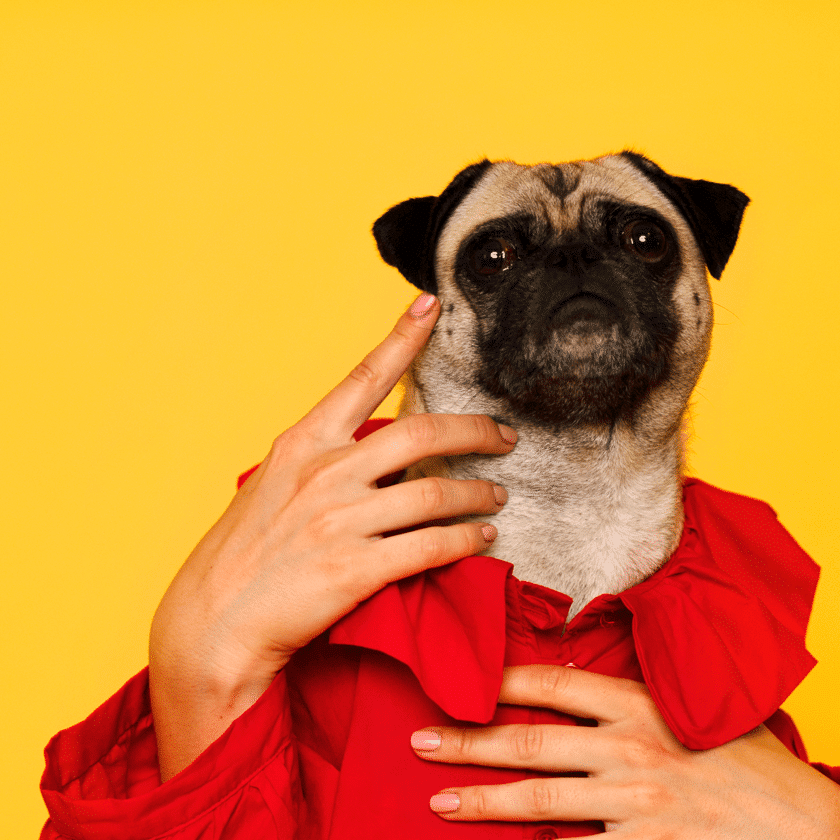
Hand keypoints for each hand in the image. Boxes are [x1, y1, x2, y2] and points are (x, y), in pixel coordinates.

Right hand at [149, 293, 516, 779]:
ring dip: (478, 493)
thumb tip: (374, 453)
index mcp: (303, 444)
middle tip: (504, 436)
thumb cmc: (242, 555)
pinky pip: (430, 547)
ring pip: (435, 494)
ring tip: (497, 495)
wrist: (212, 623)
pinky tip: (481, 538)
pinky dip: (465, 540)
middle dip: (475, 431)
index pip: (362, 378)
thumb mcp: (271, 487)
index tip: (430, 305)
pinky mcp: (355, 569)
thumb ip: (321, 463)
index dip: (401, 338)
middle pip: (421, 434)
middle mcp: (325, 473)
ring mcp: (340, 520)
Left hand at [412, 664, 839, 838]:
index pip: (554, 683)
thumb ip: (643, 697)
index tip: (465, 681)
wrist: (811, 827)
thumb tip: (590, 684)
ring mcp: (635, 805)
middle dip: (468, 743)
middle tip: (420, 742)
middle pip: (530, 743)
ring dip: (483, 802)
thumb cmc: (751, 765)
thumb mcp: (696, 711)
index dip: (503, 680)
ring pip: (540, 801)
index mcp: (639, 705)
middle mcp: (629, 750)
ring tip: (439, 804)